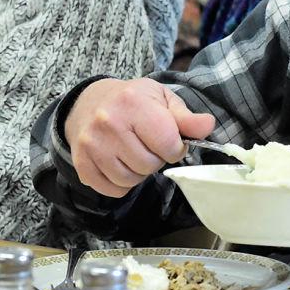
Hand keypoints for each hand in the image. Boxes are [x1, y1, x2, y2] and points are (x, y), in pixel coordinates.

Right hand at [65, 78, 214, 197]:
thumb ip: (186, 118)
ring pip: (130, 180)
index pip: (168, 144)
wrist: (88, 102)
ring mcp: (92, 144)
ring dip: (138, 172)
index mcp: (134, 103)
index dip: (175, 148)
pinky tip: (120, 164)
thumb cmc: (133, 101)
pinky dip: (121, 184)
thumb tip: (208, 126)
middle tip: (147, 144)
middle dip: (155, 159)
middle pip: (149, 165)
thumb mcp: (162, 99)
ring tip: (133, 152)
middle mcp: (108, 122)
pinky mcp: (81, 163)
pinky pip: (112, 190)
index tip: (169, 140)